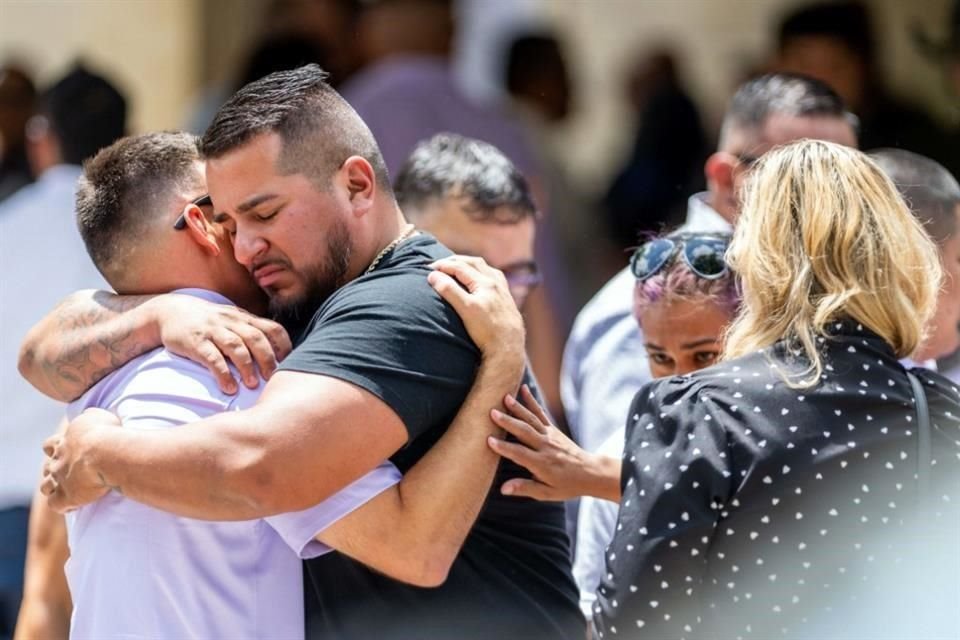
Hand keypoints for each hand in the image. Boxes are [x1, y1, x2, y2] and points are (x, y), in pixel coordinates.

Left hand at [41, 408, 121, 512]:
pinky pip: (56, 505)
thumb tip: (86, 417)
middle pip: (47, 467)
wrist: (106, 453)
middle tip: (71, 472)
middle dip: (55, 470)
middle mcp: (58, 461)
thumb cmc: (105, 432)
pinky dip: (63, 505)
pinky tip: (75, 505)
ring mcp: (60, 479)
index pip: (49, 445)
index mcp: (63, 442)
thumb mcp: (96, 416)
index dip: (56, 449)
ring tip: (70, 490)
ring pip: (46, 486)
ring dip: (54, 488)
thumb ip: (87, 417)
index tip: (67, 450)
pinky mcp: (66, 496)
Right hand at [153, 293, 291, 393]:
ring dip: (246, 366)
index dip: (283, 346)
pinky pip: (212, 357)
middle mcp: (231, 321)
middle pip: (256, 338)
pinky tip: (229, 387)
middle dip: (267, 359)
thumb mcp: (232, 320)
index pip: (271, 328)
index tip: (288, 363)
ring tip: (251, 385)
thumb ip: (252, 332)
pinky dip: (222, 373)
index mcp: (244, 318)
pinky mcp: (196, 341)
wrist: (170, 311)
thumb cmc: (208, 321)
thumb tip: (278, 353)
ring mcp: (213, 330)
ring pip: (235, 346)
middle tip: (271, 378)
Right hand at [428, 255, 524, 360]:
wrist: (509, 348)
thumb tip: (434, 276)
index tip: (429, 268)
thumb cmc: (487, 331)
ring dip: (469, 265)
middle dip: (455, 261)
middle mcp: (496, 283)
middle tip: (439, 264)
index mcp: (486, 283)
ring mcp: (503, 291)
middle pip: (474, 263)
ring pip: (485, 269)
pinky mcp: (506, 300)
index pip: (460, 267)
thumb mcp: (466, 309)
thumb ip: (449, 290)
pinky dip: (481, 273)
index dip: (443, 265)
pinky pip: (494, 278)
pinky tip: (479, 280)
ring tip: (457, 267)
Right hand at [487, 386, 620, 501]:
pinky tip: (524, 389)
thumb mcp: (546, 493)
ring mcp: (550, 435)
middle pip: (524, 432)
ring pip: (531, 419)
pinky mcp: (553, 429)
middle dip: (508, 422)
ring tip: (504, 397)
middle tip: (492, 412)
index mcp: (542, 464)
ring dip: (517, 408)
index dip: (504, 447)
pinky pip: (541, 413)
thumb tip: (503, 489)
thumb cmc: (566, 485)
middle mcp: (545, 446)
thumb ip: (524, 488)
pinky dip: (532, 401)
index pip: (519, 454)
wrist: (590, 472)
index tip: (489, 440)